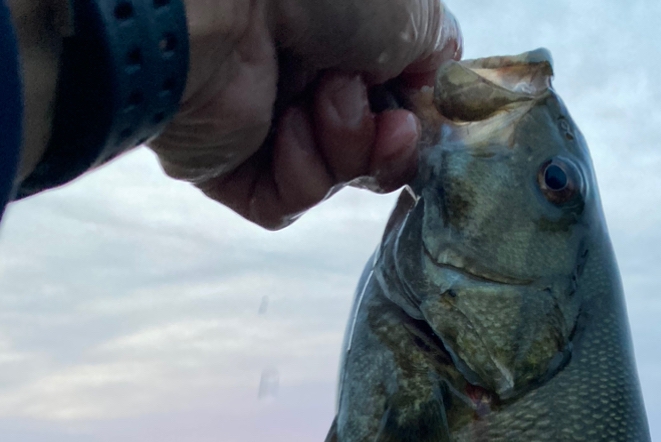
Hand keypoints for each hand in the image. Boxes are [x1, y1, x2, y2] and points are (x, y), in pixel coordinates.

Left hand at [151, 0, 460, 227]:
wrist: (225, 3)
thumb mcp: (409, 10)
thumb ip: (436, 53)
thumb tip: (432, 92)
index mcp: (338, 34)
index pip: (393, 101)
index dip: (415, 119)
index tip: (421, 115)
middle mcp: (299, 75)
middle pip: (370, 149)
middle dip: (387, 143)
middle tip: (388, 124)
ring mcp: (262, 123)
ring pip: (334, 176)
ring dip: (345, 147)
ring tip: (323, 100)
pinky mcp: (229, 167)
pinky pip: (287, 202)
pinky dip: (302, 176)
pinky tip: (289, 131)